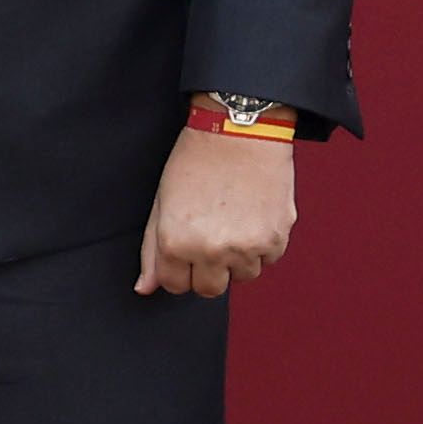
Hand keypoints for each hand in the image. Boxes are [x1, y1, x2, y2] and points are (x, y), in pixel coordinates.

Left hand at [139, 124, 297, 296]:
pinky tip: (252, 217)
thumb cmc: (194, 164)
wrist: (240, 135)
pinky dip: (262, 246)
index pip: (175, 285)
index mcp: (176, 244)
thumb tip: (145, 289)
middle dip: (207, 271)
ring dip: (237, 260)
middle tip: (209, 241)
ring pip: (243, 277)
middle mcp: (212, 251)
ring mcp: (248, 247)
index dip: (178, 270)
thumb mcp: (161, 204)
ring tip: (232, 223)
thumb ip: (152, 251)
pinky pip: (269, 260)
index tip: (184, 253)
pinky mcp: (277, 238)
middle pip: (210, 289)